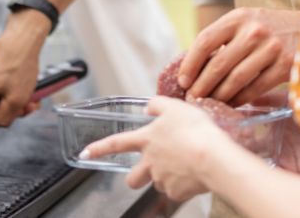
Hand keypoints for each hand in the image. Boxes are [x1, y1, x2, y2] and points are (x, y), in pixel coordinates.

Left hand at [83, 96, 231, 200]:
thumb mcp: (175, 107)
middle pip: (132, 179)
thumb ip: (158, 105)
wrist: (214, 158)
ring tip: (185, 165)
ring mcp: (162, 180)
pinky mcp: (176, 193)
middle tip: (148, 171)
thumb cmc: (196, 130)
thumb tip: (148, 107)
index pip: (116, 143)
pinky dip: (184, 185)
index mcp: (147, 140)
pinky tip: (195, 174)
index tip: (85, 153)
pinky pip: (177, 191)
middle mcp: (150, 162)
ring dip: (166, 177)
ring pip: (157, 184)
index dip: (99, 148)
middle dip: (136, 177)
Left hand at [179, 8, 299, 104]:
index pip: (205, 40)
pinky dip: (240, 99)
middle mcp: (254, 30)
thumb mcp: (248, 22)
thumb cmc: (272, 28)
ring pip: (235, 80)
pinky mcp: (285, 66)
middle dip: (201, 86)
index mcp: (239, 16)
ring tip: (210, 104)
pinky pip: (255, 88)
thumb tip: (194, 68)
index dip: (190, 63)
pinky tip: (232, 103)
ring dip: (219, 96)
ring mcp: (271, 48)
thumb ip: (225, 38)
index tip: (183, 80)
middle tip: (192, 99)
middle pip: (218, 64)